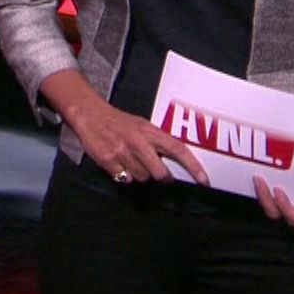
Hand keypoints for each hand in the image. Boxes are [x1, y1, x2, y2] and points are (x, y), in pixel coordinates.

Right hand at [66, 95, 209, 187]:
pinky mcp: (108, 161)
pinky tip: (119, 162)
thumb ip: (158, 142)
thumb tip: (175, 162)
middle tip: (157, 171)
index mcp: (150, 131)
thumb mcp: (142, 125)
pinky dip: (123, 174)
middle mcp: (138, 142)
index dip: (194, 166)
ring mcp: (123, 152)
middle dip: (160, 176)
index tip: (204, 180)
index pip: (179, 149)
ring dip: (139, 173)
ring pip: (142, 178)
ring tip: (130, 159)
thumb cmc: (118, 121)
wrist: (89, 113)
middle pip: (160, 173)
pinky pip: (124, 178)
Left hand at [253, 108, 293, 224]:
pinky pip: (257, 186)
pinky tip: (244, 166)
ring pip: (264, 201)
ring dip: (256, 191)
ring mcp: (279, 189)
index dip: (286, 208)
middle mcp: (293, 197)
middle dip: (264, 199)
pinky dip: (249, 180)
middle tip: (258, 178)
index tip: (279, 190)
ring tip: (253, 173)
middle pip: (274, 212)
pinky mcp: (268, 179)